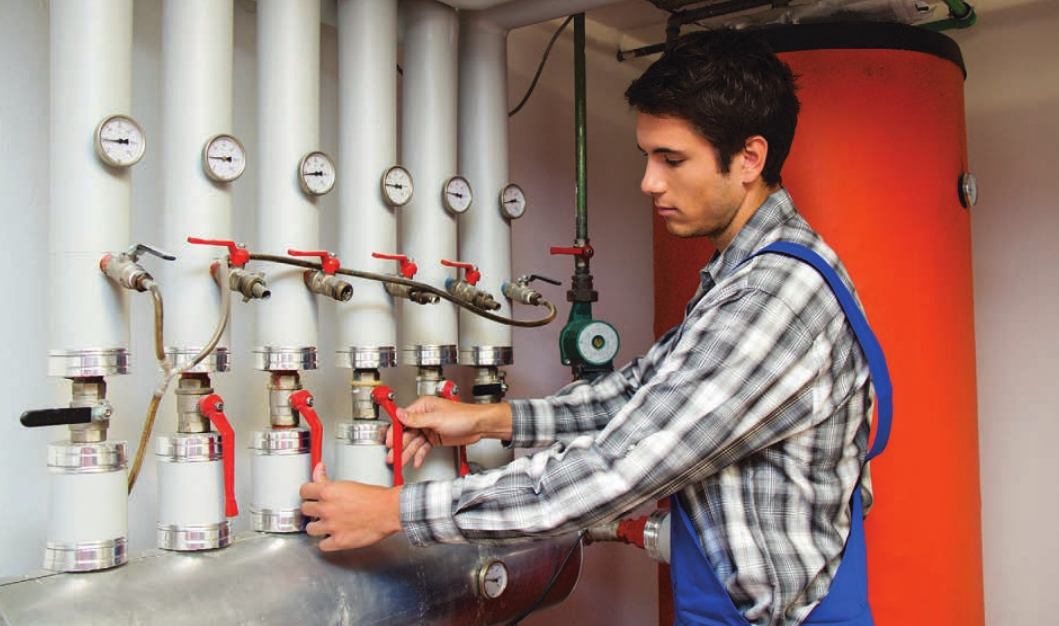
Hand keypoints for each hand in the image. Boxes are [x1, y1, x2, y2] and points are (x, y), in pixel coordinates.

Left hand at [300, 462, 401, 550]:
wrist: (390, 511)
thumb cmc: (375, 497)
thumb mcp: (349, 483)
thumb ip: (328, 479)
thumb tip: (318, 468)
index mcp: (328, 492)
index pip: (304, 491)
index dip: (308, 492)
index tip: (311, 495)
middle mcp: (326, 509)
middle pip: (305, 509)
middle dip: (313, 509)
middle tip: (322, 509)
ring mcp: (331, 527)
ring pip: (310, 528)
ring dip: (318, 526)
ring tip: (327, 524)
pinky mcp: (338, 541)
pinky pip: (322, 545)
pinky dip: (327, 542)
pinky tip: (334, 536)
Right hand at [385, 396, 512, 468]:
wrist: (479, 426)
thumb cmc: (463, 416)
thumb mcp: (437, 418)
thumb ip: (416, 419)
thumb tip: (399, 414)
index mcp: (423, 407)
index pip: (402, 420)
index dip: (394, 432)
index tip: (389, 442)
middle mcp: (424, 417)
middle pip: (407, 433)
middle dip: (399, 446)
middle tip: (392, 457)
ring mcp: (429, 428)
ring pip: (414, 442)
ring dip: (407, 453)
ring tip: (400, 462)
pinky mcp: (435, 438)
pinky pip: (423, 448)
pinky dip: (419, 455)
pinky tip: (415, 462)